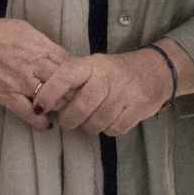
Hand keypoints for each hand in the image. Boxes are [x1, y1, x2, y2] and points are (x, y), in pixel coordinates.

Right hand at [0, 17, 66, 130]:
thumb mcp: (21, 28)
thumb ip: (41, 42)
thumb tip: (56, 54)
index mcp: (39, 46)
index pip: (69, 64)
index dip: (75, 74)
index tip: (75, 80)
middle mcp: (33, 64)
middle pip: (66, 83)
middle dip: (72, 91)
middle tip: (74, 99)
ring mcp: (21, 82)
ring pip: (53, 100)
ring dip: (59, 107)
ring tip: (62, 111)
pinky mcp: (7, 96)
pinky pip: (30, 114)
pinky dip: (41, 121)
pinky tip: (46, 124)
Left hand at [31, 50, 171, 135]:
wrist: (156, 70)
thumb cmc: (113, 72)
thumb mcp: (90, 66)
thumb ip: (67, 78)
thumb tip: (37, 88)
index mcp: (91, 65)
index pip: (64, 77)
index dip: (48, 93)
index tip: (39, 107)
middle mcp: (106, 78)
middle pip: (80, 108)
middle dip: (69, 120)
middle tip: (67, 121)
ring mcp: (124, 94)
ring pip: (96, 123)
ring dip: (88, 126)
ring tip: (90, 119)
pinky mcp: (139, 109)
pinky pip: (114, 129)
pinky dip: (108, 129)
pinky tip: (108, 120)